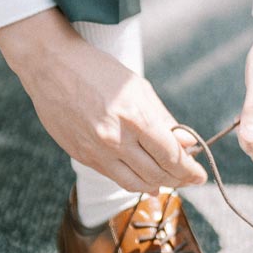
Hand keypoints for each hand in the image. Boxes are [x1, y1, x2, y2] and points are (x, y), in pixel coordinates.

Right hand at [0, 9, 206, 192]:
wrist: (52, 67)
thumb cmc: (97, 70)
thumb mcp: (137, 86)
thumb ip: (163, 118)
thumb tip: (187, 143)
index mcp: (134, 116)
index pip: (171, 156)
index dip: (190, 169)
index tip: (200, 174)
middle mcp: (115, 139)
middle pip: (156, 174)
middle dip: (179, 179)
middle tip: (189, 177)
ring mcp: (96, 151)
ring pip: (136, 184)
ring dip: (158, 185)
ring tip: (169, 180)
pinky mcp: (82, 156)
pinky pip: (114, 178)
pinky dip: (134, 182)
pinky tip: (144, 178)